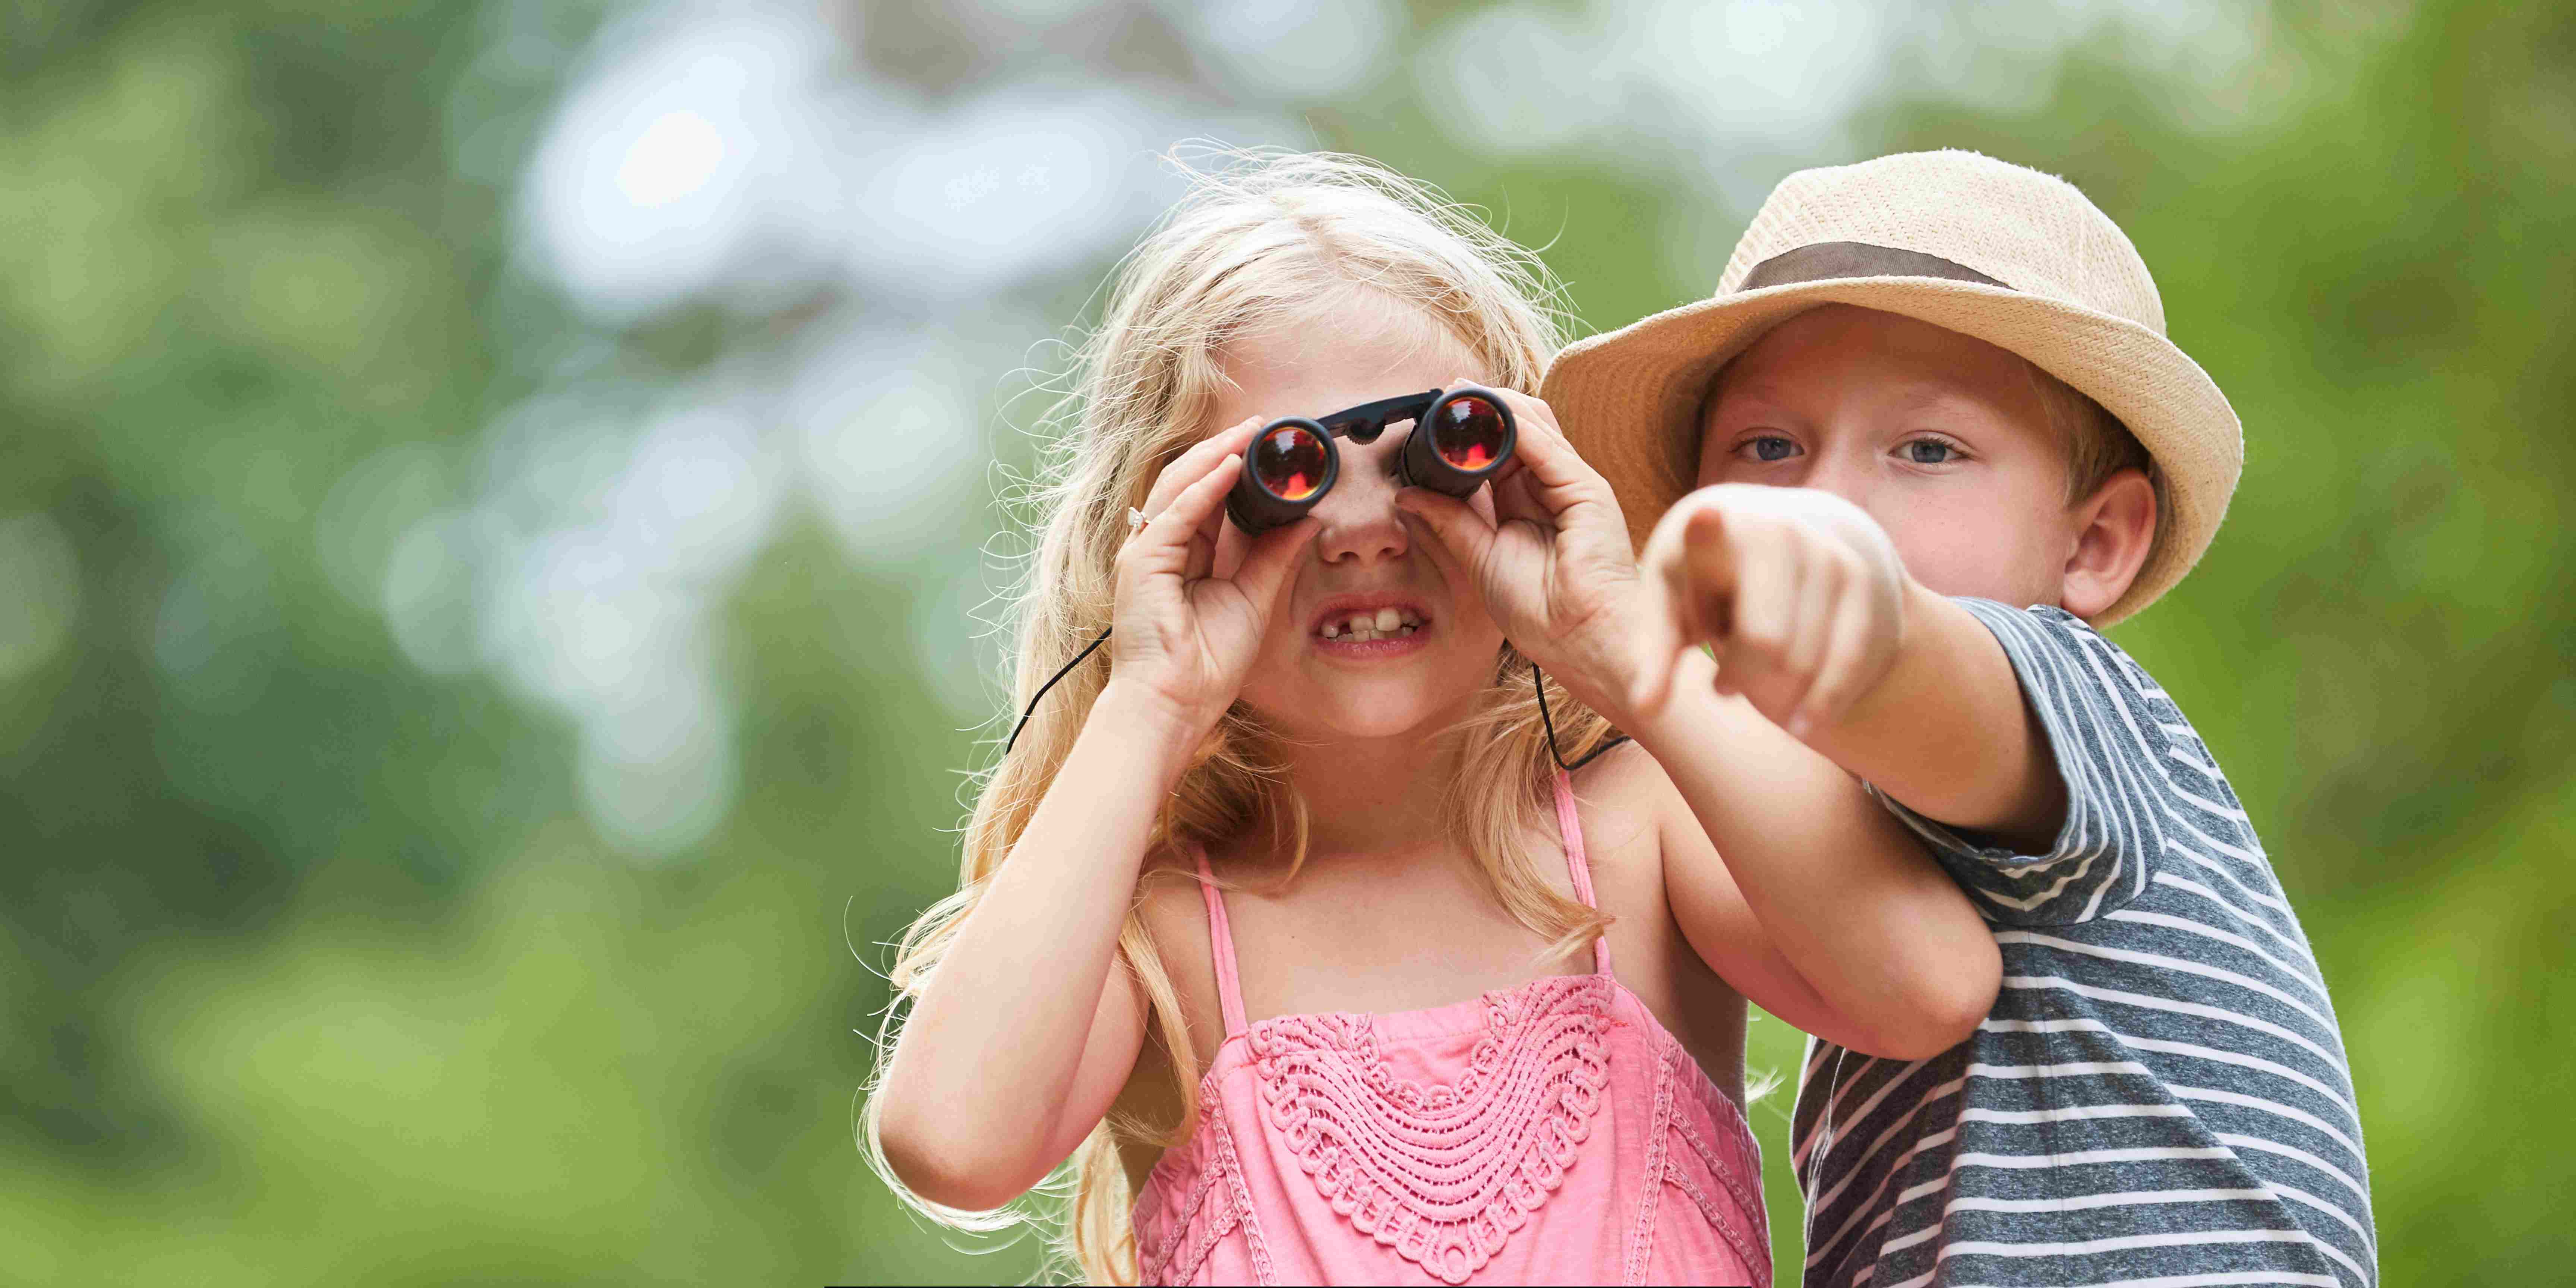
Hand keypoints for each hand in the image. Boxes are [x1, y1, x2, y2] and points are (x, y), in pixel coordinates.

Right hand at [1110, 418, 1320, 732]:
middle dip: (1224, 450)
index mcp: (1182, 555)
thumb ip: (1274, 557)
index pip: (1207, 498)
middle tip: (1261, 428)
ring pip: (1178, 486)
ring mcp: (1146, 552)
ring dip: (1215, 456)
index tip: (1266, 447)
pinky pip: (1177, 512)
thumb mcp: (1252, 598)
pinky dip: (1204, 486)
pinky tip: (1231, 466)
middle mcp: (1160, 547)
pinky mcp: (1143, 563)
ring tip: (1248, 434)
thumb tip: (1308, 520)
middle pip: (1189, 482)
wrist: (1176, 703)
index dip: (1234, 468)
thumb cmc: (1206, 664)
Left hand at [1393, 381, 1650, 717]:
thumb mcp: (1480, 558)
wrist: (1582, 641)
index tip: (1432, 421)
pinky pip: (1547, 447)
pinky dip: (1516, 426)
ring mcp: (1573, 485)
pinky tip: (1488, 415)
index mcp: (1530, 505)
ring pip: (1536, 428)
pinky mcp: (1586, 490)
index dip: (1468, 436)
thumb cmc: (1542, 614)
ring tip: (1459, 396)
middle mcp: (1553, 489)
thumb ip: (1449, 521)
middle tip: (1443, 398)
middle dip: (1481, 411)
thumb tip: (1407, 495)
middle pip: (1520, 431)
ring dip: (1496, 408)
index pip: (1500, 453)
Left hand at [1632, 484, 1907, 738]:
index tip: (1706, 519)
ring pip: (1806, 660)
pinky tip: (1803, 725)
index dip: (1707, 531)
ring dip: (1778, 692)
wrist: (1768, 533)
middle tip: (1721, 686)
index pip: (1710, 538)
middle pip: (1765, 643)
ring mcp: (1825, 552)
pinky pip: (1849, 659)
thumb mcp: (1666, 604)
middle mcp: (1780, 530)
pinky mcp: (1859, 579)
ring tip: (1753, 686)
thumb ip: (1653, 653)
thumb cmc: (1699, 578)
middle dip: (1739, 678)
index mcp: (1715, 526)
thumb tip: (1644, 711)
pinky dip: (1825, 701)